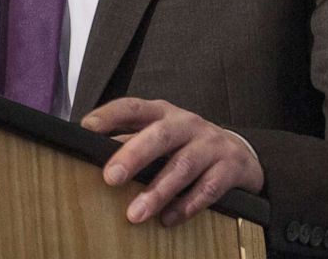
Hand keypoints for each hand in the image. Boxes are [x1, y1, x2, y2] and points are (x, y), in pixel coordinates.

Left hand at [81, 97, 263, 226]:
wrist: (239, 154)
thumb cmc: (187, 145)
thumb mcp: (161, 136)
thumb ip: (131, 141)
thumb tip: (91, 154)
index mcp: (164, 112)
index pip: (134, 107)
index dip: (111, 114)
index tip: (88, 128)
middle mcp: (187, 123)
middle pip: (159, 134)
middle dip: (134, 155)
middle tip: (111, 177)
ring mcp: (210, 144)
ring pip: (183, 165)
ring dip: (158, 191)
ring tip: (135, 214)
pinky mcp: (230, 168)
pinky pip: (208, 188)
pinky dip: (187, 205)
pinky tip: (168, 220)